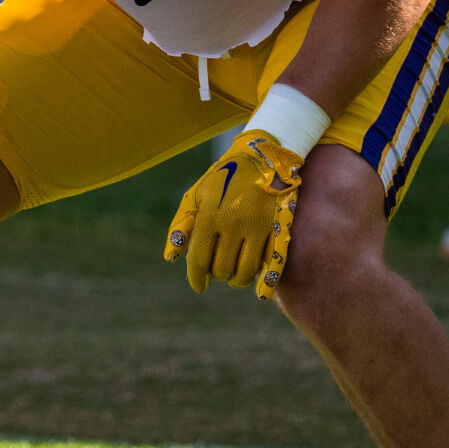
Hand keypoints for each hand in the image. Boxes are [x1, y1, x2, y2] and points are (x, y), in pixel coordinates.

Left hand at [164, 131, 303, 299]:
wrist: (262, 156)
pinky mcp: (278, 228)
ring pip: (246, 272)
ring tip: (233, 274)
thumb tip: (170, 257)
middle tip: (217, 269)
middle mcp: (233, 224)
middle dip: (217, 274)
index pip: (200, 260)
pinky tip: (259, 291)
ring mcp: (258, 227)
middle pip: (222, 269)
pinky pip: (272, 265)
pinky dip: (264, 282)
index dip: (197, 278)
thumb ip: (182, 225)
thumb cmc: (223, 177)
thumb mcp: (196, 195)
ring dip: (237, 279)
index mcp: (210, 216)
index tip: (199, 286)